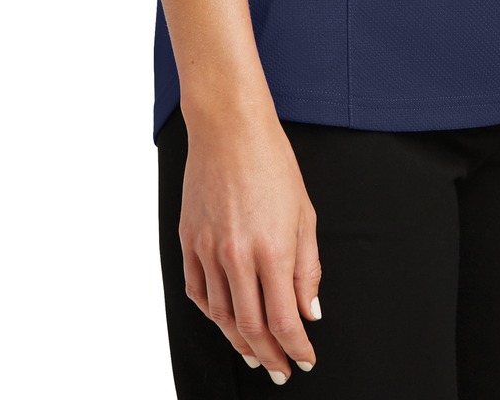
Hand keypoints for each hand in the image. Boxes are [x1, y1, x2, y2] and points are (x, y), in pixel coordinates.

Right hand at [179, 106, 321, 382]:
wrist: (229, 128)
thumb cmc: (273, 163)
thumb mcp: (304, 213)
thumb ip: (308, 268)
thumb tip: (311, 311)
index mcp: (272, 249)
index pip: (285, 319)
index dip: (297, 348)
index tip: (306, 360)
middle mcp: (237, 256)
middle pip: (251, 326)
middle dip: (270, 355)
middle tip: (281, 371)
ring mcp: (208, 249)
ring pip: (221, 315)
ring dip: (239, 341)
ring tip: (255, 355)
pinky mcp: (188, 241)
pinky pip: (197, 291)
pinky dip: (211, 313)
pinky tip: (224, 320)